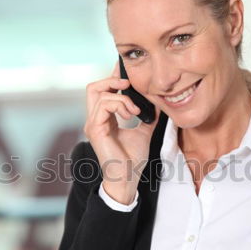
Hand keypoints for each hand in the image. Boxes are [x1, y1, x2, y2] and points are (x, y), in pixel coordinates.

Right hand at [84, 62, 159, 201]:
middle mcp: (95, 120)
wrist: (127, 178)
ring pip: (100, 94)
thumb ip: (148, 117)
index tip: (126, 71)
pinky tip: (131, 115)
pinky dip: (120, 105)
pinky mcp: (95, 129)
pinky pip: (104, 105)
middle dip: (112, 80)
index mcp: (104, 119)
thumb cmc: (132, 159)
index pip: (102, 92)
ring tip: (135, 111)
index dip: (113, 78)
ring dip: (122, 98)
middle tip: (128, 83)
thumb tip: (157, 102)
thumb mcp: (144, 132)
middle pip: (93, 87)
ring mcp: (93, 124)